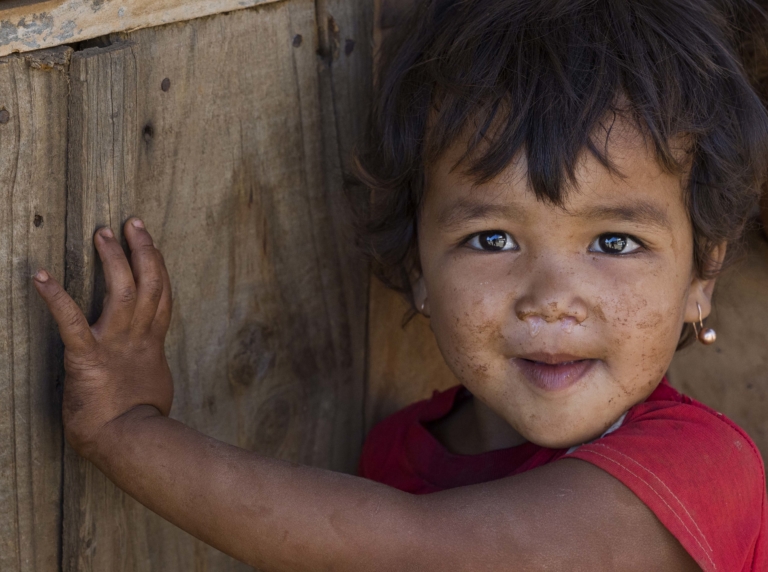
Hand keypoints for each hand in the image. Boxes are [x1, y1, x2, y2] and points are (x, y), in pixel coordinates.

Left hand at [33, 218, 173, 458]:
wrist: (129, 440)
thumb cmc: (140, 422)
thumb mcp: (154, 387)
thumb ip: (148, 368)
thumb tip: (146, 371)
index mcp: (152, 343)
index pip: (162, 296)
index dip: (158, 266)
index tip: (150, 242)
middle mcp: (137, 336)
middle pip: (148, 283)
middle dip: (141, 250)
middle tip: (131, 224)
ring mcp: (114, 344)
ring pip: (122, 291)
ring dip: (112, 260)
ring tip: (102, 234)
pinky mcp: (86, 357)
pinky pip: (70, 321)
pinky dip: (55, 297)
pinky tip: (40, 276)